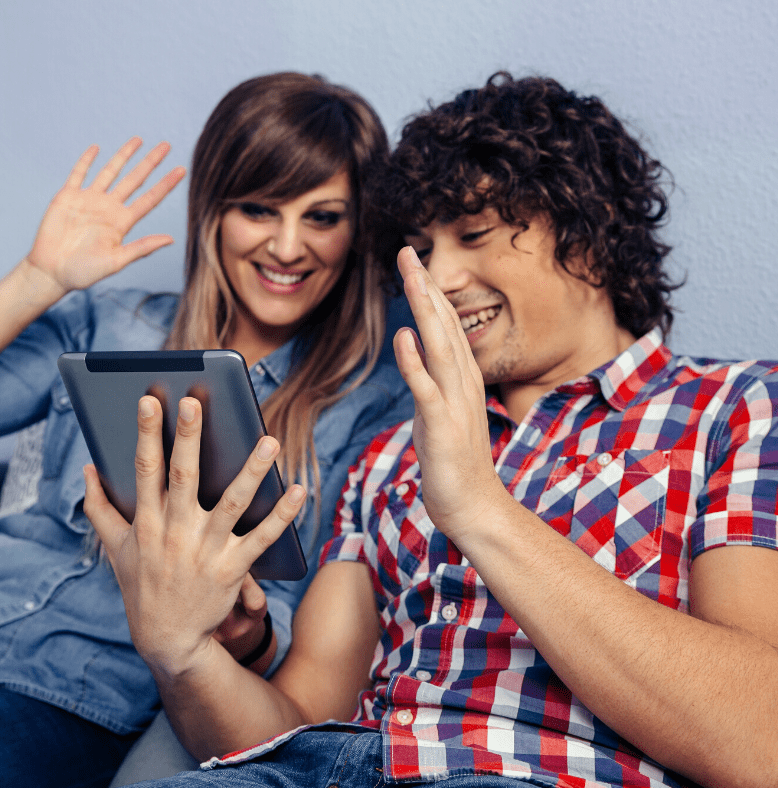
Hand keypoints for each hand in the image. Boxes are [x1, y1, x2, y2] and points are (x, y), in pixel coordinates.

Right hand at [26, 138, 184, 293]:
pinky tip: (97, 148)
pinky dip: (87, 161)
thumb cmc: (83, 272)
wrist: (51, 272)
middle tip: (166, 145)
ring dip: (123, 155)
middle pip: (134, 180)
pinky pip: (79, 174)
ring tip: (138, 140)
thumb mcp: (116, 261)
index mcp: (122, 223)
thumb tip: (170, 239)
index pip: (149, 198)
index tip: (181, 170)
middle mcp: (109, 208)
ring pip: (110, 172)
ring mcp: (89, 200)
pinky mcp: (68, 197)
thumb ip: (142, 248)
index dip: (165, 184)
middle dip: (150, 162)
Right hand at [83, 395, 304, 677]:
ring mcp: (205, 550)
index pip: (145, 470)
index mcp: (147, 522)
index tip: (148, 400)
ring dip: (251, 471)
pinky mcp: (232, 568)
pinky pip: (261, 537)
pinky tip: (298, 490)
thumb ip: (98, 507)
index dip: (145, 434)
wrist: (167, 640)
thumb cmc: (142, 586)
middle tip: (194, 402)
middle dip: (187, 439)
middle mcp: (175, 532)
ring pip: (231, 503)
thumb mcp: (114, 549)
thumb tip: (87, 469)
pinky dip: (281, 515)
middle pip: (183, 477)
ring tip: (268, 440)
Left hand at [392, 247, 508, 545]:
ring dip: (424, 311)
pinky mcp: (442, 427)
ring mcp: (455, 404)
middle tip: (408, 252)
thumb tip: (414, 345)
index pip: (446, 326)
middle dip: (425, 287)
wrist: (474, 507)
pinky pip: (426, 390)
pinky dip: (415, 362)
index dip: (429, 292)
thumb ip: (430, 377)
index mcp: (463, 379)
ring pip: (439, 347)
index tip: (412, 261)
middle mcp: (463, 384)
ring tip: (410, 277)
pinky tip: (404, 338)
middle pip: (444, 326)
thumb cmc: (455, 462)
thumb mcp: (441, 410)